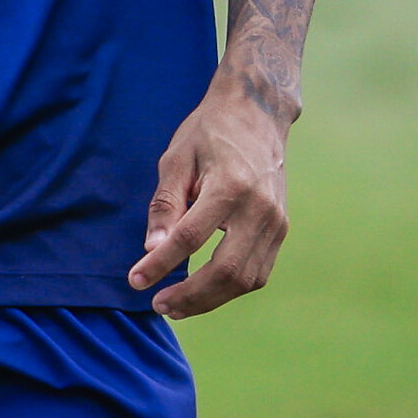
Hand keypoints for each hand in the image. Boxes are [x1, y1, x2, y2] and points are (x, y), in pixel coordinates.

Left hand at [127, 76, 290, 317]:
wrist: (257, 112)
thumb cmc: (209, 132)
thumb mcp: (177, 159)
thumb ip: (166, 205)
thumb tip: (152, 249)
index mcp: (230, 186)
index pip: (190, 238)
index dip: (160, 264)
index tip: (135, 280)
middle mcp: (260, 209)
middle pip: (226, 271)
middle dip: (190, 296)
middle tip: (159, 304)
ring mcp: (277, 221)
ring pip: (246, 279)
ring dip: (211, 300)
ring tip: (177, 305)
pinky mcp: (282, 228)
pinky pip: (258, 271)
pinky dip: (231, 288)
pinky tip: (205, 290)